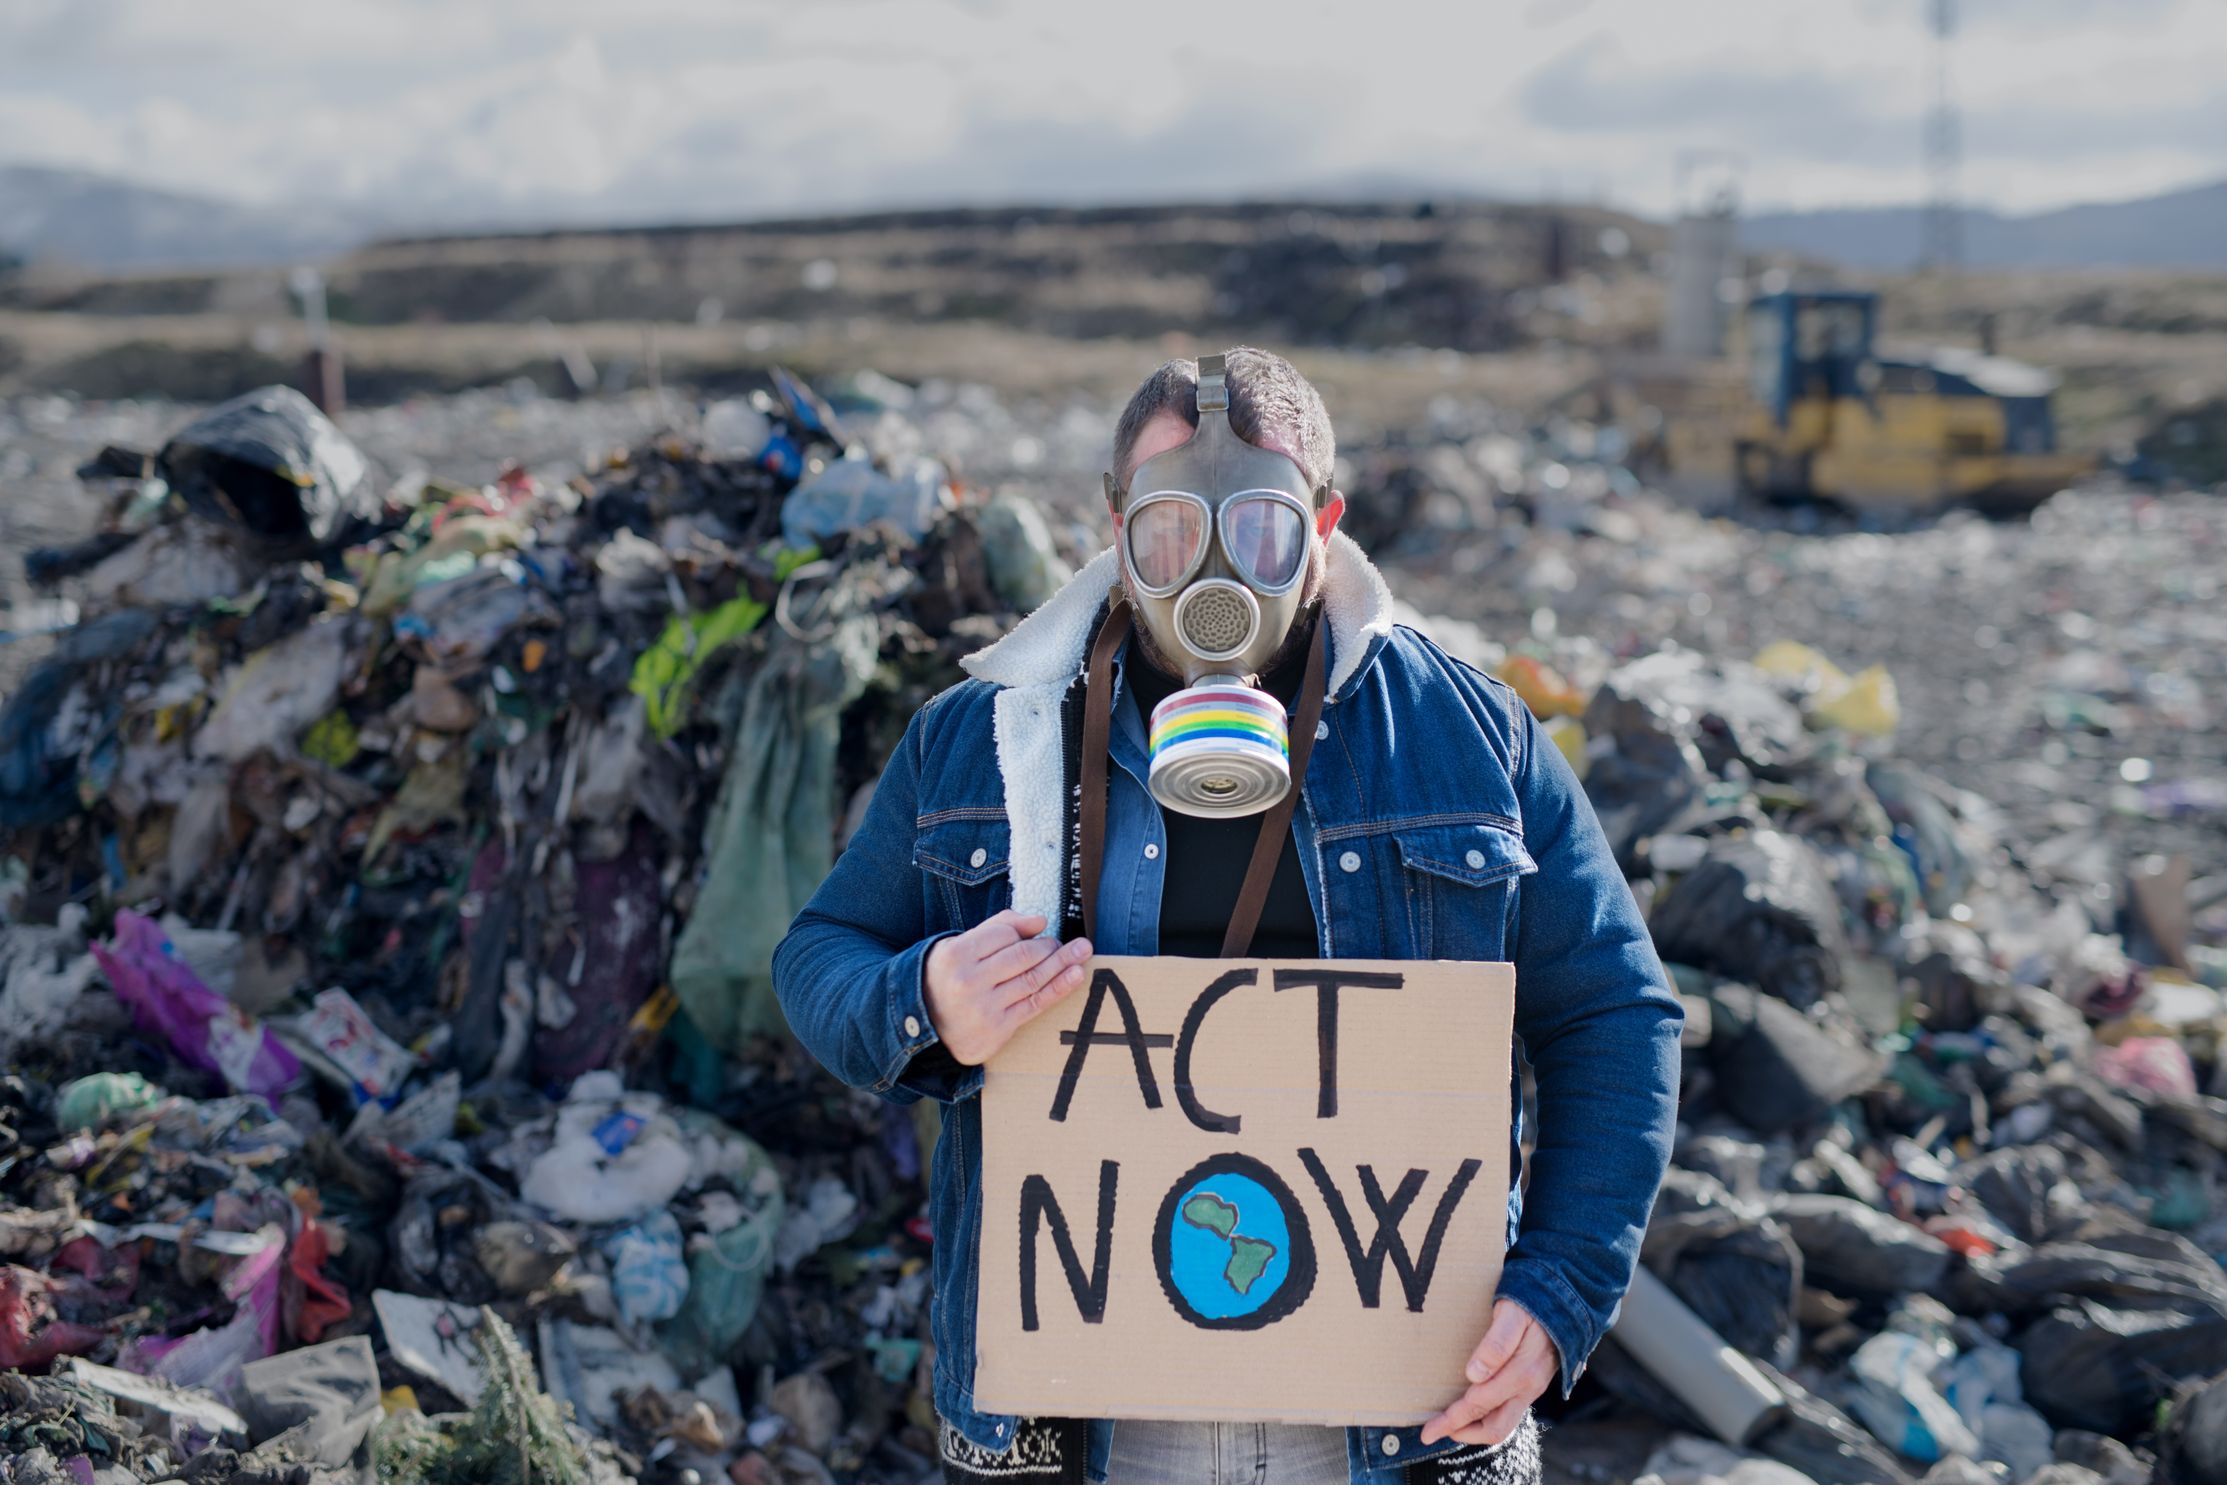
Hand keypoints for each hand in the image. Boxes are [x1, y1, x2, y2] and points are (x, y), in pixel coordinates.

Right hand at [923, 910, 1092, 1065]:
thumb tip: (1039, 920)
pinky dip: (1059, 988)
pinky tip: (1075, 975)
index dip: (1025, 931)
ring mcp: (984, 1007)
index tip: (1040, 932)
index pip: (1004, 934)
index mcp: (956, 955)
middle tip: (1068, 942)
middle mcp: (968, 981)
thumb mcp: (959, 946)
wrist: (926, 1025)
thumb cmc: (947, 978)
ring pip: (1033, 979)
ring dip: (1063, 963)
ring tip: (1083, 951)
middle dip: (1050, 947)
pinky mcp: (998, 1029)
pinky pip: (1035, 1004)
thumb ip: (996, 928)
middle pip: (1022, 956)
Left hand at [1418, 1299, 1557, 1447]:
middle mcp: (1529, 1388)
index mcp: (1522, 1373)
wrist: (1566, 1301)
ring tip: (1448, 1426)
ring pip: (1503, 1425)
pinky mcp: (1530, 1386)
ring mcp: (1531, 1389)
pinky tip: (1471, 1412)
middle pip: (1494, 1428)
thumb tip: (1474, 1374)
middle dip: (1460, 1432)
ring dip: (1473, 1429)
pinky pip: (1508, 1413)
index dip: (1452, 1419)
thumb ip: (1497, 1343)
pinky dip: (1486, 1419)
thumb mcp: (1513, 1314)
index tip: (1428, 1430)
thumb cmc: (1533, 1303)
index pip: (1480, 1405)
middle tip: (1430, 1432)